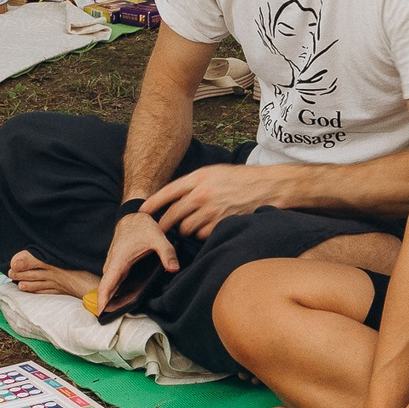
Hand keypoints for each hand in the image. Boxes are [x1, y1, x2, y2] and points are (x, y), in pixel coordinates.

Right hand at [98, 210, 179, 308]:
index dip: (102, 300)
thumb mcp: (157, 237)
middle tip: (110, 322)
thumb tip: (174, 269)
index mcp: (118, 261)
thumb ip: (167, 253)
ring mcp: (114, 265)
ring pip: (109, 286)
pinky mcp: (118, 265)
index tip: (100, 314)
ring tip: (115, 316)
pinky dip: (114, 292)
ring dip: (110, 299)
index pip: (106, 284)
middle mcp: (113, 264)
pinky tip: (122, 301)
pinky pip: (114, 281)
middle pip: (106, 289)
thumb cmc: (142, 226)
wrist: (132, 216)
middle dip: (106, 305)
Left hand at [144, 163, 296, 239]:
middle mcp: (202, 194)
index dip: (152, 204)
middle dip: (163, 225)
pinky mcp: (220, 224)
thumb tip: (174, 197)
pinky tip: (207, 229)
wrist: (266, 187)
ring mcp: (211, 210)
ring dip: (185, 230)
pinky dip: (201, 234)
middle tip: (159, 230)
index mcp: (198, 178)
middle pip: (172, 215)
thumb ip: (193, 183)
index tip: (142, 212)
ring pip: (186, 228)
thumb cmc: (240, 179)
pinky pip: (201, 235)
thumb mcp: (214, 172)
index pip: (167, 192)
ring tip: (190, 227)